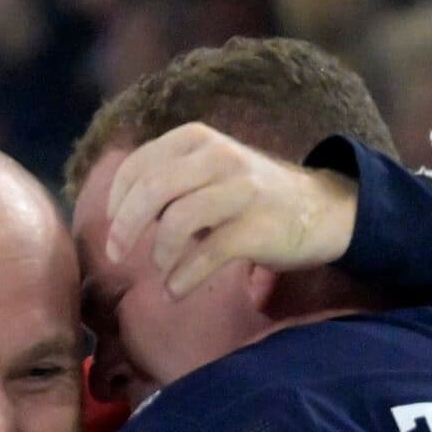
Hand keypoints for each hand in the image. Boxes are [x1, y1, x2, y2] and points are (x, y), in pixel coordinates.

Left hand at [104, 122, 359, 298]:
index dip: (118, 199)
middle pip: (153, 190)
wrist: (319, 210)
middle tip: (116, 255)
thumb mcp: (210, 170)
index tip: (112, 225)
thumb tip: (123, 215)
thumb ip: (170, 180)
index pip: (140, 164)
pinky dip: (182, 278)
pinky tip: (175, 292)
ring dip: (159, 254)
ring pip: (177, 220)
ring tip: (160, 272)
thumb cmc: (252, 196)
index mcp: (198, 139)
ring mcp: (240, 191)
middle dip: (125, 227)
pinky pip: (207, 254)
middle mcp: (218, 157)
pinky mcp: (256, 227)